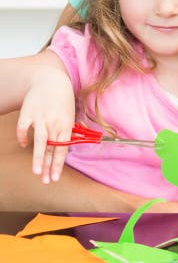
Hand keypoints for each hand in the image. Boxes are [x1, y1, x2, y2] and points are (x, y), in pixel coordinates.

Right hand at [16, 69, 74, 183]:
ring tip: (36, 172)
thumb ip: (65, 133)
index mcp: (66, 125)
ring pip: (40, 141)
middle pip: (52, 149)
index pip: (63, 149)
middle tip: (46, 182)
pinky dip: (22, 137)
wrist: (51, 80)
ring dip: (38, 157)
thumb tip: (61, 151)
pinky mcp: (28, 113)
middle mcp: (54, 123)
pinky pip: (23, 128)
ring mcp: (40, 118)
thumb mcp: (69, 116)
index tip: (55, 178)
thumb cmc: (62, 100)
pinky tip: (23, 145)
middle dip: (49, 166)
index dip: (58, 164)